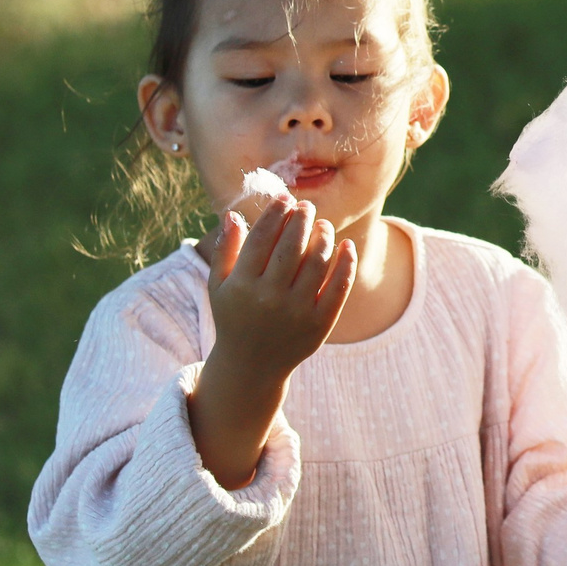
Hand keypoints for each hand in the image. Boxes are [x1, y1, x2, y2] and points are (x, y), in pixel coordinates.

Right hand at [188, 191, 356, 488]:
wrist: (252, 366)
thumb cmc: (235, 317)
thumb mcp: (220, 287)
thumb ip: (226, 251)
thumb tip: (232, 215)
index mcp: (242, 287)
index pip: (262, 239)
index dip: (275, 214)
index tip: (285, 199)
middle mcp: (269, 299)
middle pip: (291, 247)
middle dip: (301, 220)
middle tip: (307, 206)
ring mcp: (297, 313)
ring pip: (317, 263)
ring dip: (323, 237)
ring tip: (323, 224)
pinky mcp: (320, 325)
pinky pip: (338, 287)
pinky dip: (345, 263)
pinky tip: (345, 246)